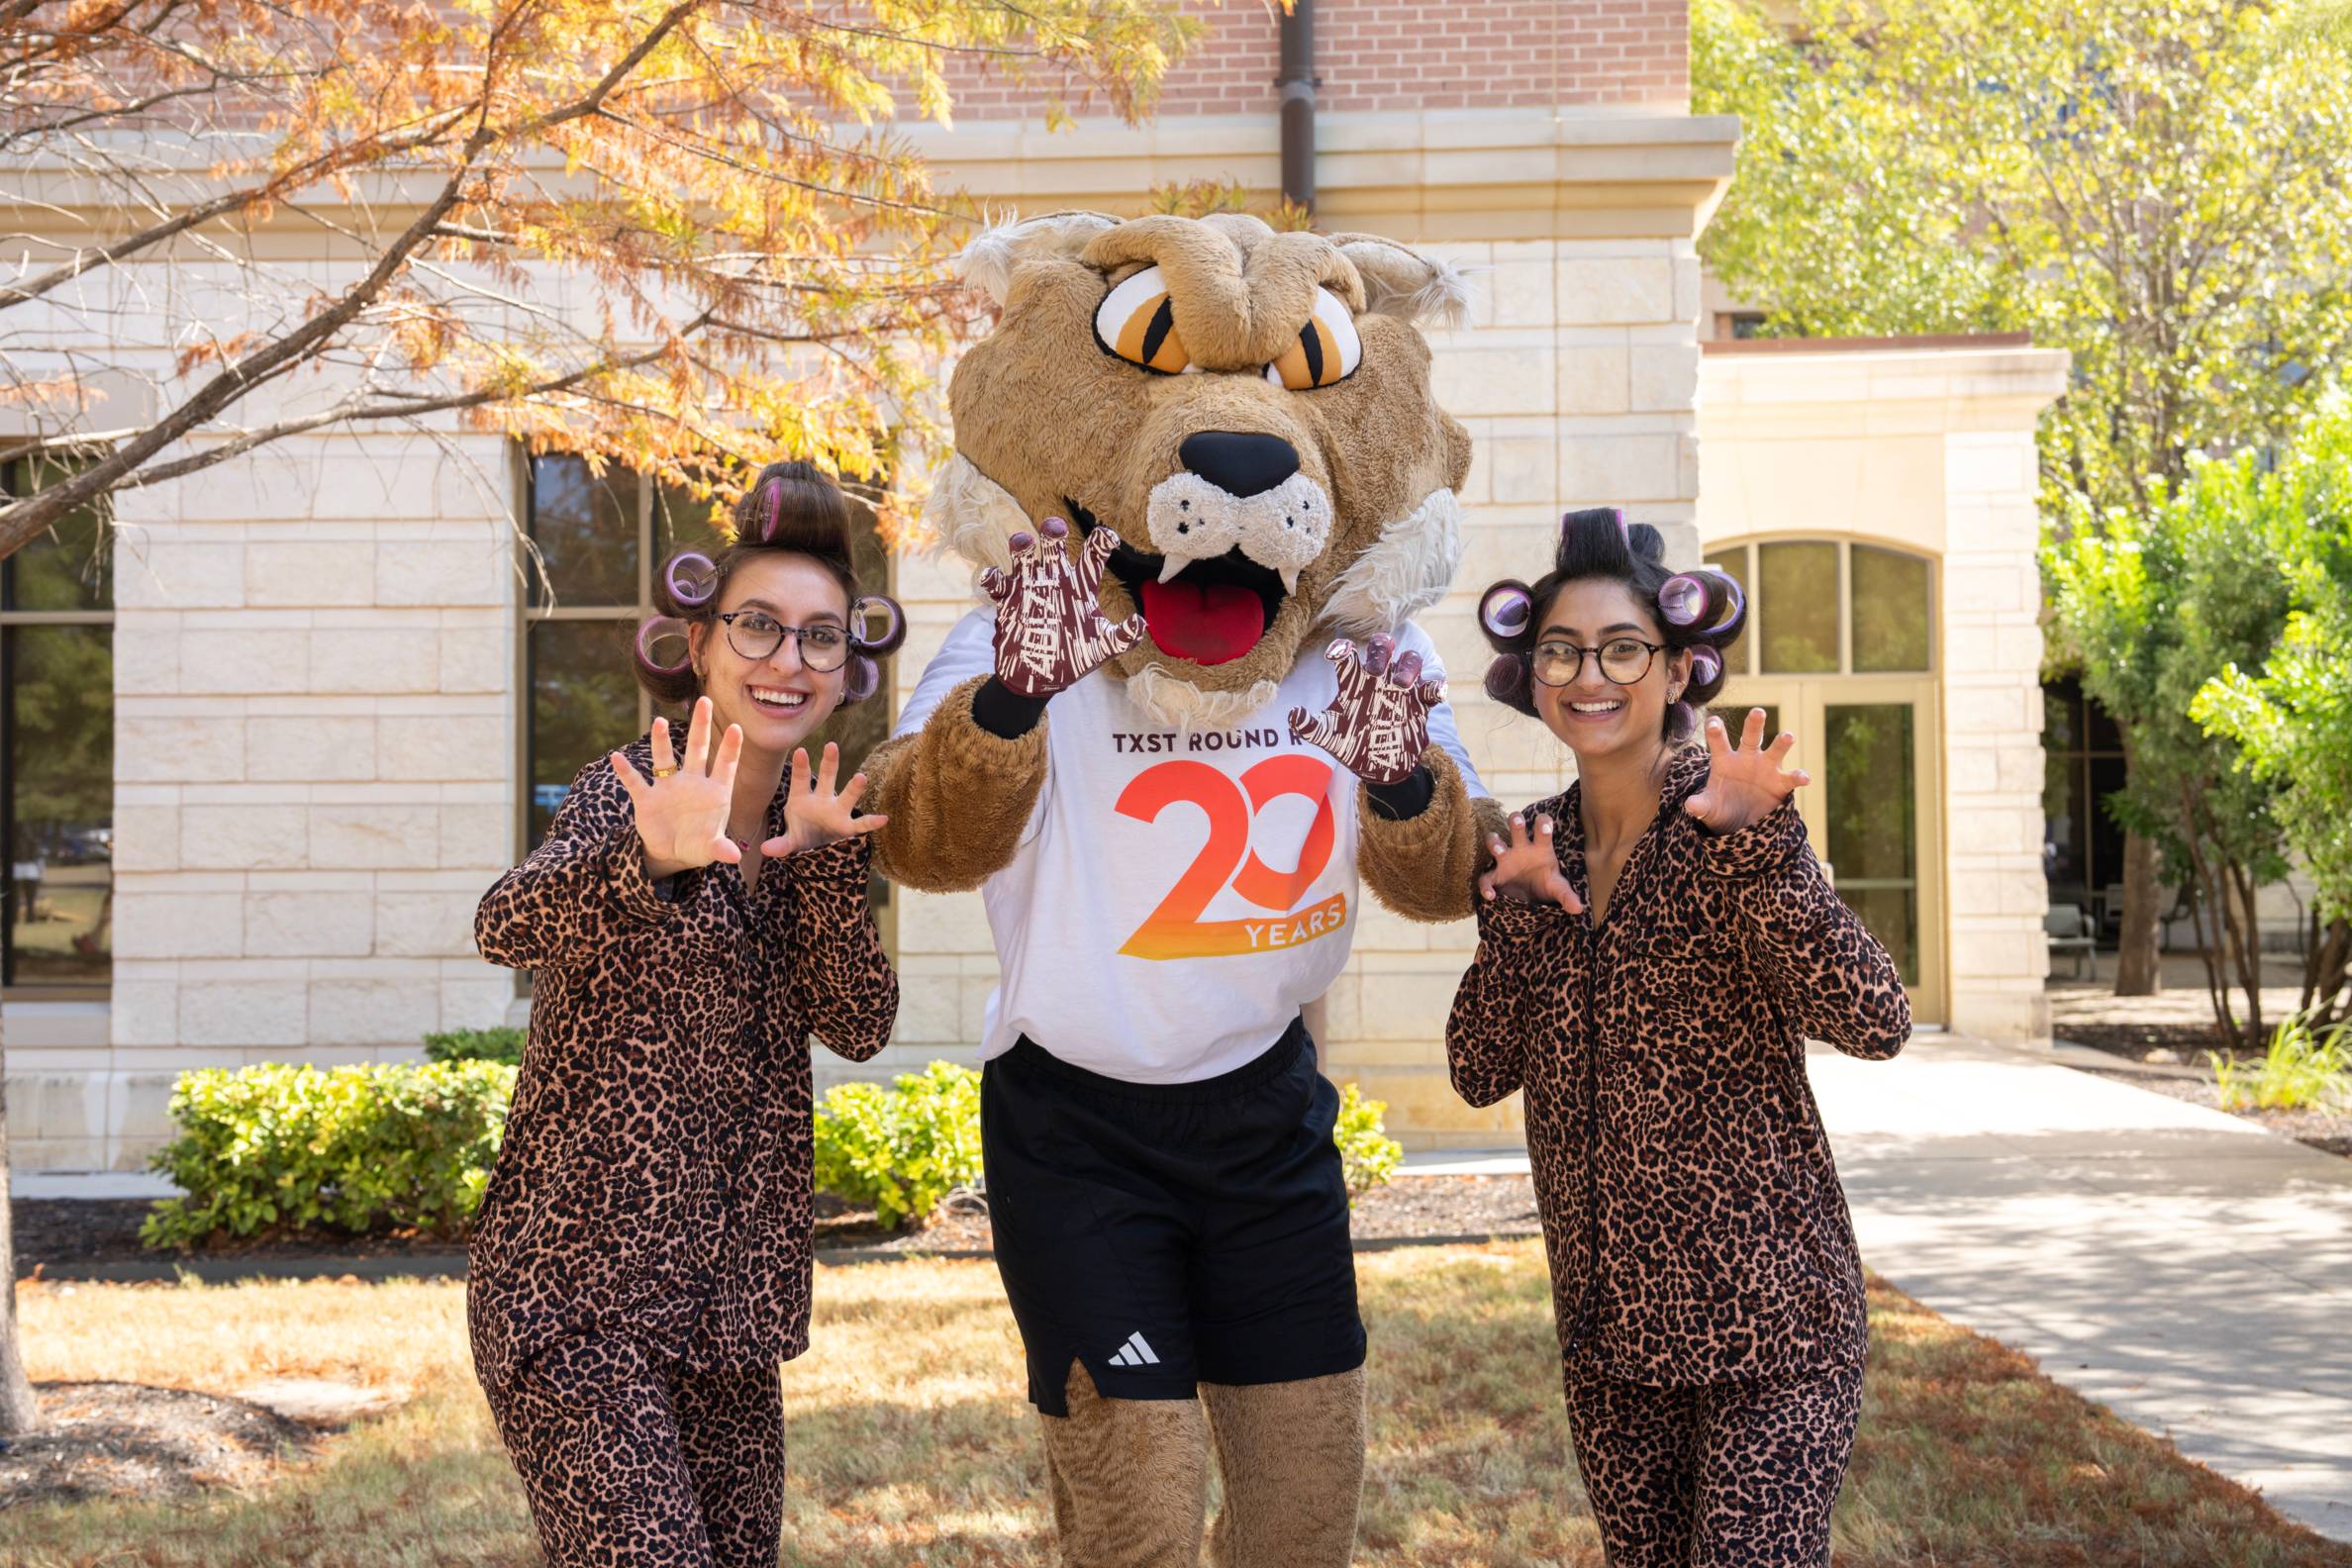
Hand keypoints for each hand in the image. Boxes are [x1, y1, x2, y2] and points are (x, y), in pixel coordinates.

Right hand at [612, 697, 742, 879]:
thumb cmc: (699, 845)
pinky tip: (617, 757)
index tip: (737, 727)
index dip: (731, 748)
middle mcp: (692, 783)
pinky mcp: (646, 799)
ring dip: (661, 742)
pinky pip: (635, 782)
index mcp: (714, 792)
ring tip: (659, 722)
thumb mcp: (711, 849)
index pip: (725, 765)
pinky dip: (626, 771)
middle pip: (697, 749)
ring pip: (665, 759)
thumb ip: (721, 849)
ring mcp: (668, 788)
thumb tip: (734, 857)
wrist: (673, 852)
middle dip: (700, 726)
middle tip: (704, 699)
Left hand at [763, 742, 887, 858]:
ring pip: (846, 797)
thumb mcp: (789, 840)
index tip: (800, 751)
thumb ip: (780, 844)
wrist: (816, 849)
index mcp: (801, 799)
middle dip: (829, 763)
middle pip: (826, 779)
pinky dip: (871, 822)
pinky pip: (860, 824)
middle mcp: (821, 800)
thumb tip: (766, 850)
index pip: (800, 780)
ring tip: (860, 777)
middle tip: (831, 746)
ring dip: (853, 788)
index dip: (801, 766)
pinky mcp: (847, 827)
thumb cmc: (801, 836)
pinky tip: (883, 819)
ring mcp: (836, 812)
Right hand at [980, 515, 1148, 697]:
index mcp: (1081, 586)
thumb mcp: (1101, 648)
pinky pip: (997, 582)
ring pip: (1023, 555)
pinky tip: (994, 581)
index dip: (1101, 542)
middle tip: (1054, 530)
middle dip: (1053, 532)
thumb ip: (1122, 637)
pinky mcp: (1009, 600)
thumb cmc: (1075, 657)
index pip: (1093, 556)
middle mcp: (1055, 579)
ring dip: (1021, 545)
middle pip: (1054, 545)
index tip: (1107, 537)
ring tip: (1024, 544)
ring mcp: (1030, 587)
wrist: (1041, 675)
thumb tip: (1141, 624)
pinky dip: (993, 578)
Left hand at [1288, 635, 1442, 785]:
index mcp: (1354, 682)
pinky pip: (1432, 688)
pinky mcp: (1421, 703)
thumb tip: (1292, 715)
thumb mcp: (1329, 737)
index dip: (1342, 650)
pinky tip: (1432, 694)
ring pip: (1410, 661)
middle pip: (1383, 648)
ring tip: (1400, 684)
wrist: (1379, 764)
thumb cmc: (1352, 743)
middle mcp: (1379, 679)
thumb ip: (1310, 727)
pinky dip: (1435, 687)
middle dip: (1380, 651)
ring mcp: (1402, 688)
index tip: (1336, 654)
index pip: (1347, 658)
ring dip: (1407, 667)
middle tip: (1374, 668)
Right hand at [1478, 811, 1584, 911]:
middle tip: (1517, 821)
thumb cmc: (1545, 883)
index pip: (1542, 830)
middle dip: (1516, 822)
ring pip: (1495, 843)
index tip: (1544, 825)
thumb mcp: (1557, 887)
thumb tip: (1578, 909)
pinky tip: (1491, 896)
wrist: (1529, 898)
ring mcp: (1505, 861)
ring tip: (1499, 850)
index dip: (1543, 825)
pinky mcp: (1494, 877)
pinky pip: (1486, 879)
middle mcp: (1521, 849)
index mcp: (1539, 848)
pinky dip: (1486, 886)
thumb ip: (1566, 895)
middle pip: (1516, 828)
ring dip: (1495, 842)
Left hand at [1684, 708, 1810, 834]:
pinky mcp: (1781, 783)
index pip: (1718, 743)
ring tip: (1788, 736)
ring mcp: (1766, 768)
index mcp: (1724, 760)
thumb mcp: (1709, 808)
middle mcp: (1747, 759)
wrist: (1741, 823)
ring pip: (1776, 750)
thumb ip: (1701, 805)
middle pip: (1751, 737)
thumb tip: (1690, 805)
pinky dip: (1799, 777)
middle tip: (1758, 711)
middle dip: (1754, 724)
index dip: (1715, 732)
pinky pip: (1792, 778)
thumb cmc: (1721, 808)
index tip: (1712, 722)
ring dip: (1782, 743)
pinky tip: (1804, 778)